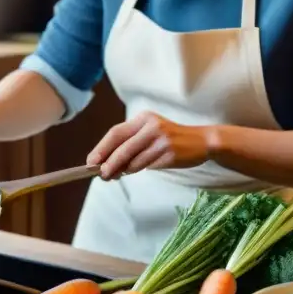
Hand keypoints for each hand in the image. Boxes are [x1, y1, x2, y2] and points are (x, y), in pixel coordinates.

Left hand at [87, 112, 211, 178]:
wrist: (201, 141)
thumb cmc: (170, 139)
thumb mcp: (149, 133)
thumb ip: (130, 143)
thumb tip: (105, 162)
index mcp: (143, 119)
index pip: (116, 132)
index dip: (101, 148)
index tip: (91, 161)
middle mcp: (151, 126)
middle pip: (122, 147)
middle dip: (108, 163)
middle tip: (100, 174)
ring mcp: (161, 140)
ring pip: (133, 159)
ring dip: (122, 170)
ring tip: (117, 175)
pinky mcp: (169, 154)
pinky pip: (147, 166)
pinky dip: (137, 170)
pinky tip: (135, 170)